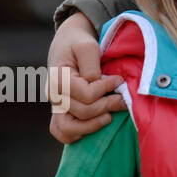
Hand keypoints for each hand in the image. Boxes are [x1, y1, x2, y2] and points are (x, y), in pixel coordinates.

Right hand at [48, 12, 125, 143]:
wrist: (68, 43)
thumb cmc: (78, 42)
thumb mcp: (87, 45)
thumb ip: (91, 63)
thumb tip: (96, 81)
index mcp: (58, 79)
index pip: (87, 95)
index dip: (107, 89)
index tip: (119, 80)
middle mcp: (53, 96)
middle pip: (83, 112)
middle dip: (107, 105)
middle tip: (122, 98)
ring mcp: (55, 106)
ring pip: (69, 129)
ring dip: (93, 125)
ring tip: (110, 116)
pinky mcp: (60, 112)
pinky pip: (62, 133)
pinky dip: (78, 134)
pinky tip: (95, 124)